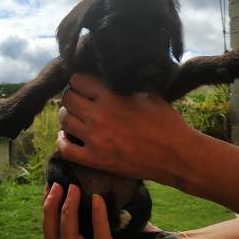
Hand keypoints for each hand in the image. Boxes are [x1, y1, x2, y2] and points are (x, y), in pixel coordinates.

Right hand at [42, 182, 193, 238]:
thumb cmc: (137, 229)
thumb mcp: (110, 216)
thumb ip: (92, 205)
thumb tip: (77, 173)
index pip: (51, 236)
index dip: (47, 211)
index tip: (50, 186)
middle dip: (51, 210)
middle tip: (58, 185)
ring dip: (68, 212)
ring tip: (73, 188)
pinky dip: (97, 217)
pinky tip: (98, 199)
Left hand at [57, 73, 198, 187]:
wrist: (176, 156)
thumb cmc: (167, 123)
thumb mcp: (148, 94)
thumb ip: (124, 86)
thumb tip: (110, 78)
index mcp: (112, 96)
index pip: (78, 80)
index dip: (80, 80)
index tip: (85, 85)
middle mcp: (99, 116)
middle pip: (68, 99)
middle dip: (72, 96)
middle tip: (79, 100)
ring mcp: (95, 139)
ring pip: (64, 120)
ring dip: (67, 115)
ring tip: (75, 116)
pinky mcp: (96, 160)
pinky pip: (66, 148)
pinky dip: (63, 140)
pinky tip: (68, 136)